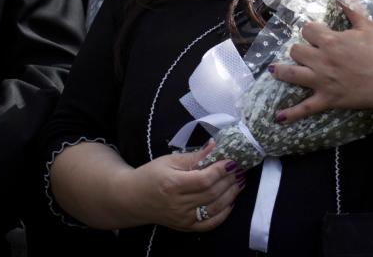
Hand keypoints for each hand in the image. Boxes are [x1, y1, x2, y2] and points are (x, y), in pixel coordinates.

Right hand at [129, 141, 244, 231]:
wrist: (133, 199)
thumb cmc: (151, 175)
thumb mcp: (169, 160)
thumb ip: (194, 156)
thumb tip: (216, 145)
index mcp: (173, 185)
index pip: (204, 179)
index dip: (221, 170)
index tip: (232, 160)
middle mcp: (178, 204)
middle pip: (212, 193)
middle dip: (229, 180)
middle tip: (240, 169)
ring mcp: (183, 218)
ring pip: (214, 207)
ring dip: (231, 194)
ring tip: (239, 182)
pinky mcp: (186, 227)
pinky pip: (210, 224)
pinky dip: (223, 214)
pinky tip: (230, 201)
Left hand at [271, 3, 372, 122]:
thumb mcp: (368, 25)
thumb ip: (350, 6)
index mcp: (331, 41)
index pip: (308, 30)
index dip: (311, 30)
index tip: (318, 32)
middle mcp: (321, 60)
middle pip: (296, 50)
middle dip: (300, 48)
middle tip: (307, 50)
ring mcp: (322, 81)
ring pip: (292, 74)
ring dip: (281, 71)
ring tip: (273, 70)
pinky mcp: (327, 99)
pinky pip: (305, 108)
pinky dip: (291, 114)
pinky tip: (277, 118)